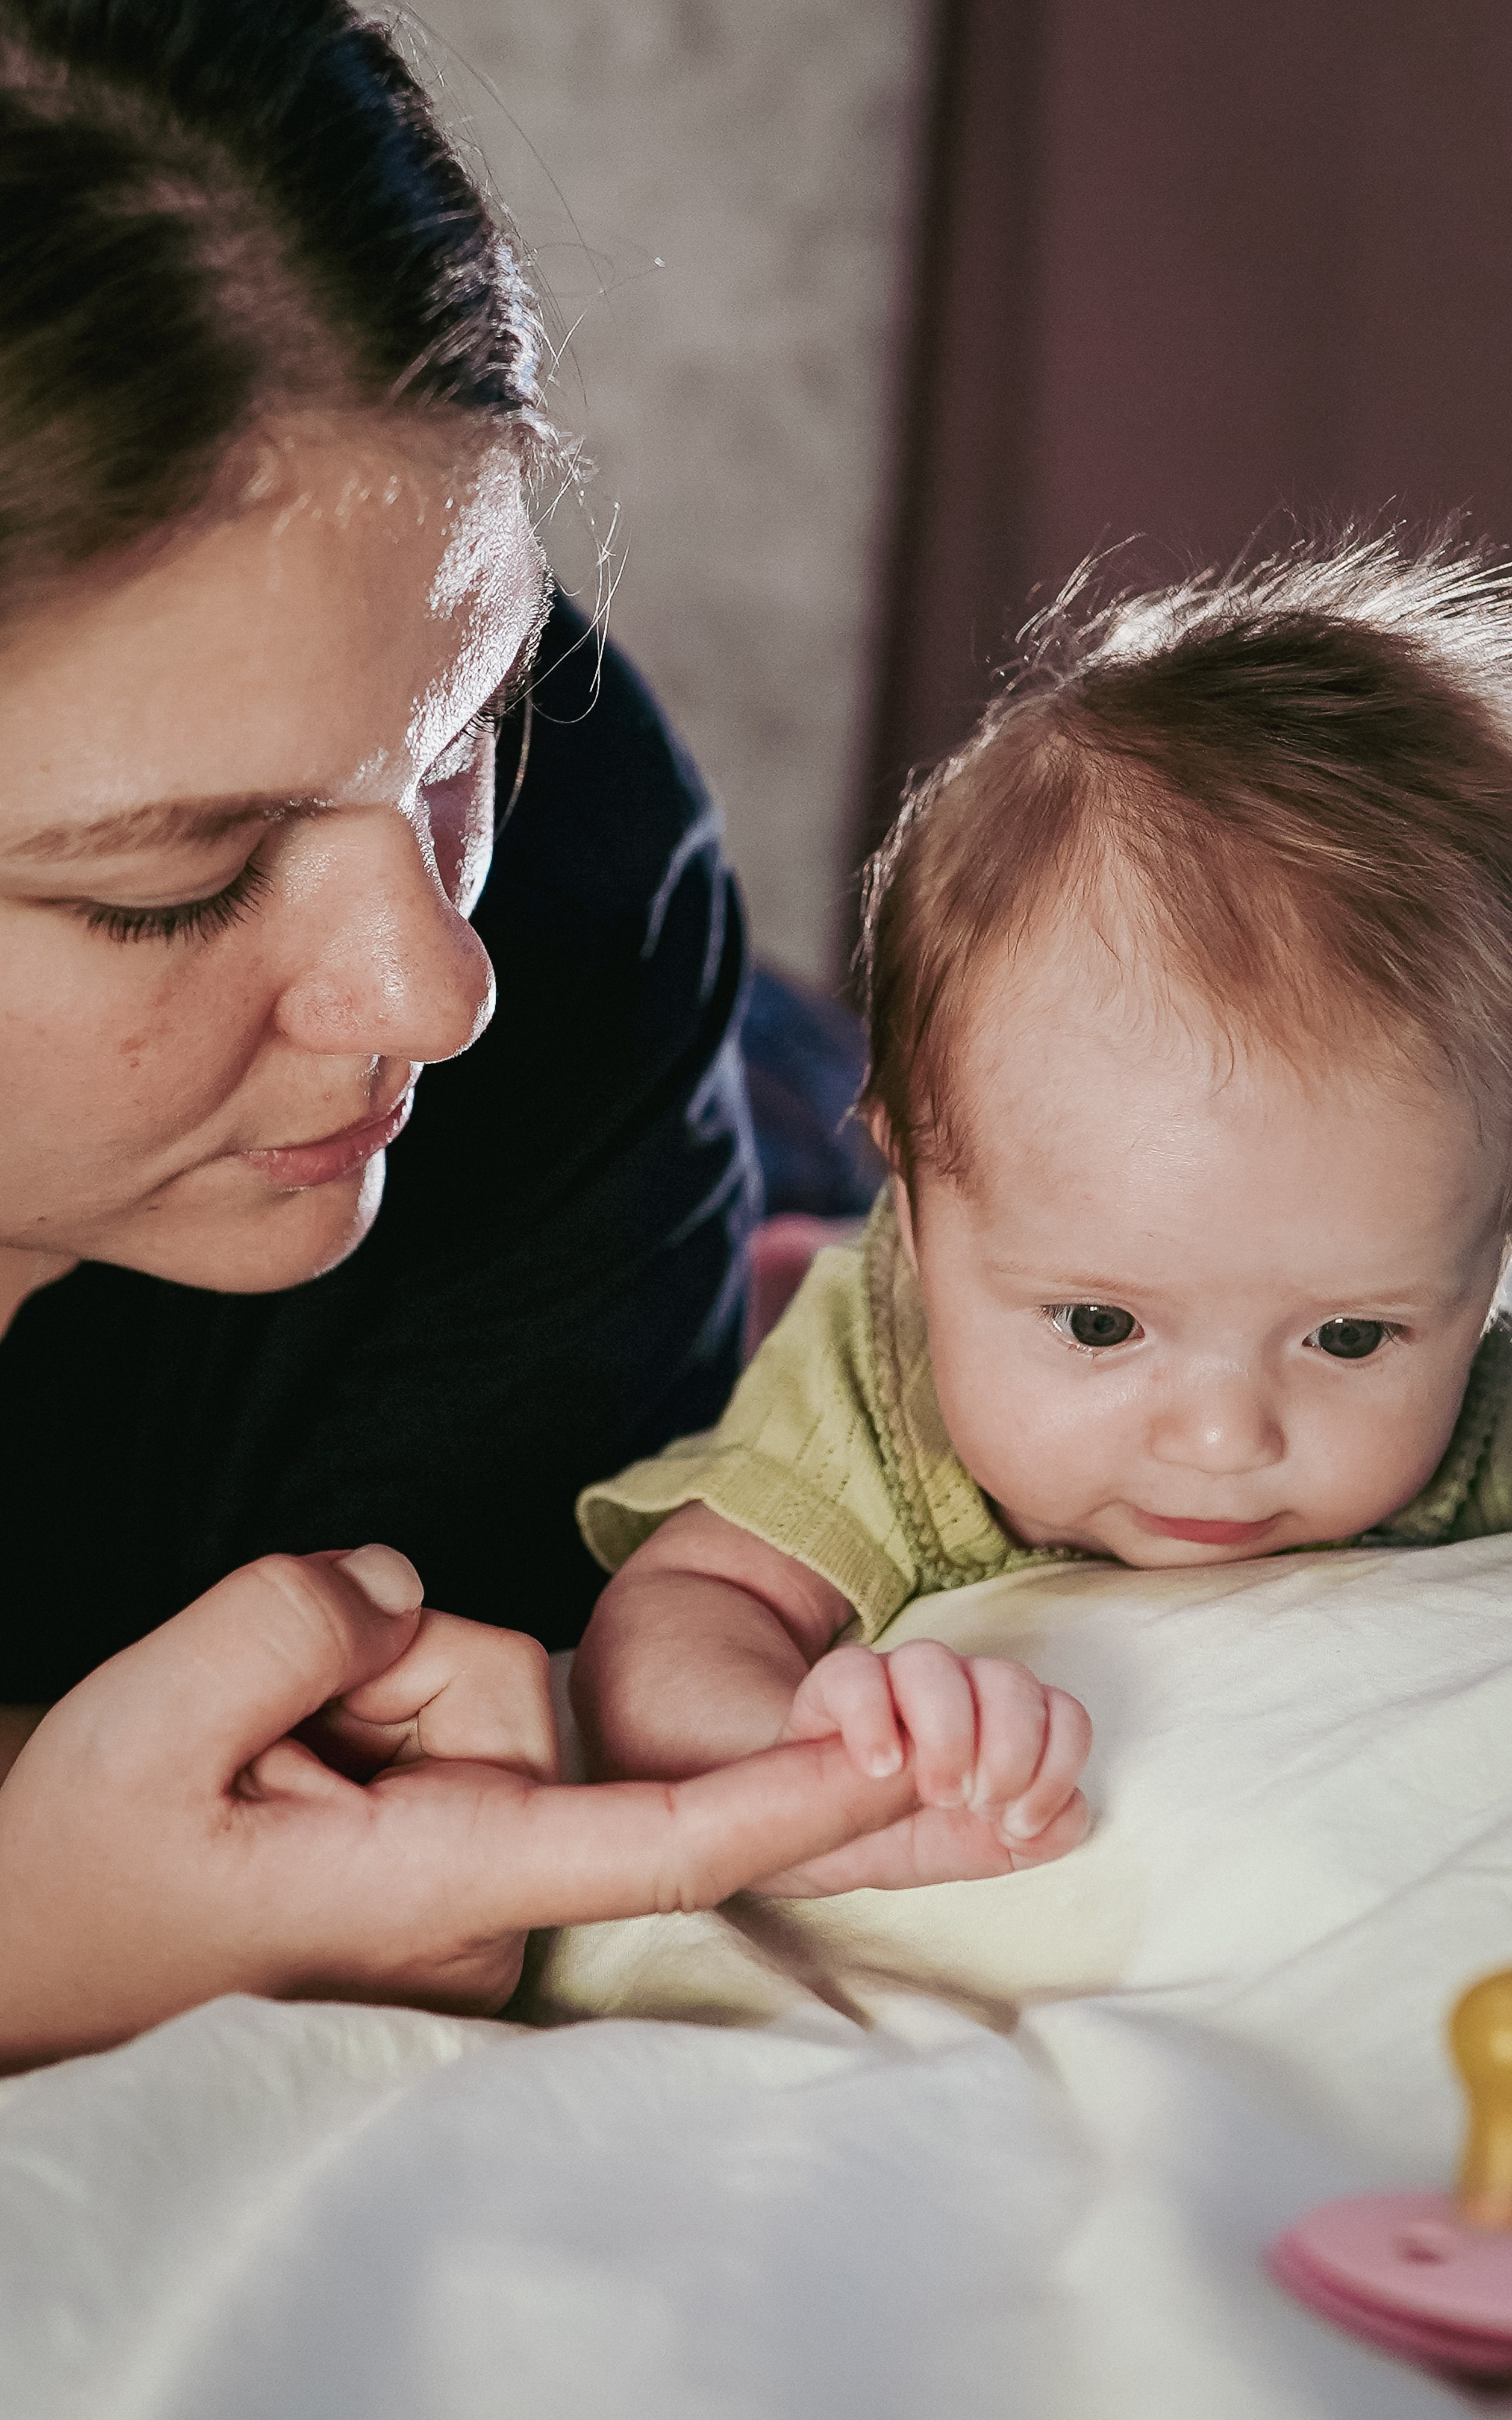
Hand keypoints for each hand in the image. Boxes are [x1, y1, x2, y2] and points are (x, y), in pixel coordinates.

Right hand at [0, 1548, 925, 2069]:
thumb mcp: (148, 1719)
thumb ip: (288, 1622)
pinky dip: (379, 1716)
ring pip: (488, 1706)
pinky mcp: (448, 1870)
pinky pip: (457, 1736)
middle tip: (267, 1735)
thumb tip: (400, 1591)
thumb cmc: (74, 1872)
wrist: (22, 1961)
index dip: (793, 1798)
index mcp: (430, 1885)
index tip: (905, 1752)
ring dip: (381, 1692)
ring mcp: (465, 1898)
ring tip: (264, 1763)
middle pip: (522, 1705)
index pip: (654, 1838)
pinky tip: (291, 1771)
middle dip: (408, 1665)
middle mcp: (477, 1908)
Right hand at [762, 1639, 1091, 1894]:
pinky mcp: (836, 1685)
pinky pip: (855, 1672)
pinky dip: (873, 1719)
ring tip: (933, 1793)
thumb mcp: (986, 1850)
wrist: (822, 1848)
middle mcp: (958, 1688)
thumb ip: (1042, 1834)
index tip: (1018, 1823)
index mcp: (1004, 1721)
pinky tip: (879, 1767)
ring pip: (934, 1661)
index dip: (1055, 1767)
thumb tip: (1059, 1811)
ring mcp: (895, 1678)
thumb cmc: (909, 1835)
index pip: (1063, 1713)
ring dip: (947, 1735)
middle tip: (975, 1805)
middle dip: (1007, 1755)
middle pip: (1010, 1681)